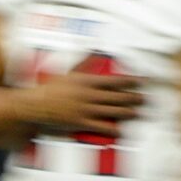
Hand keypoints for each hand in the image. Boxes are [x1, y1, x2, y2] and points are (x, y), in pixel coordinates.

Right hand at [16, 70, 141, 136]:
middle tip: (144, 98)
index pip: (115, 80)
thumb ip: (86, 62)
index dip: (130, 81)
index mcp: (88, 81)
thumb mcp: (70, 72)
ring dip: (127, 112)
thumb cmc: (51, 88)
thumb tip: (98, 50)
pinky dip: (112, 129)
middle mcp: (90, 95)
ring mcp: (86, 110)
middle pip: (117, 96)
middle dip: (133, 98)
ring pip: (112, 111)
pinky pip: (100, 127)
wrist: (36, 105)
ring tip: (137, 112)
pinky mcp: (81, 123)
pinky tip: (120, 130)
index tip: (141, 82)